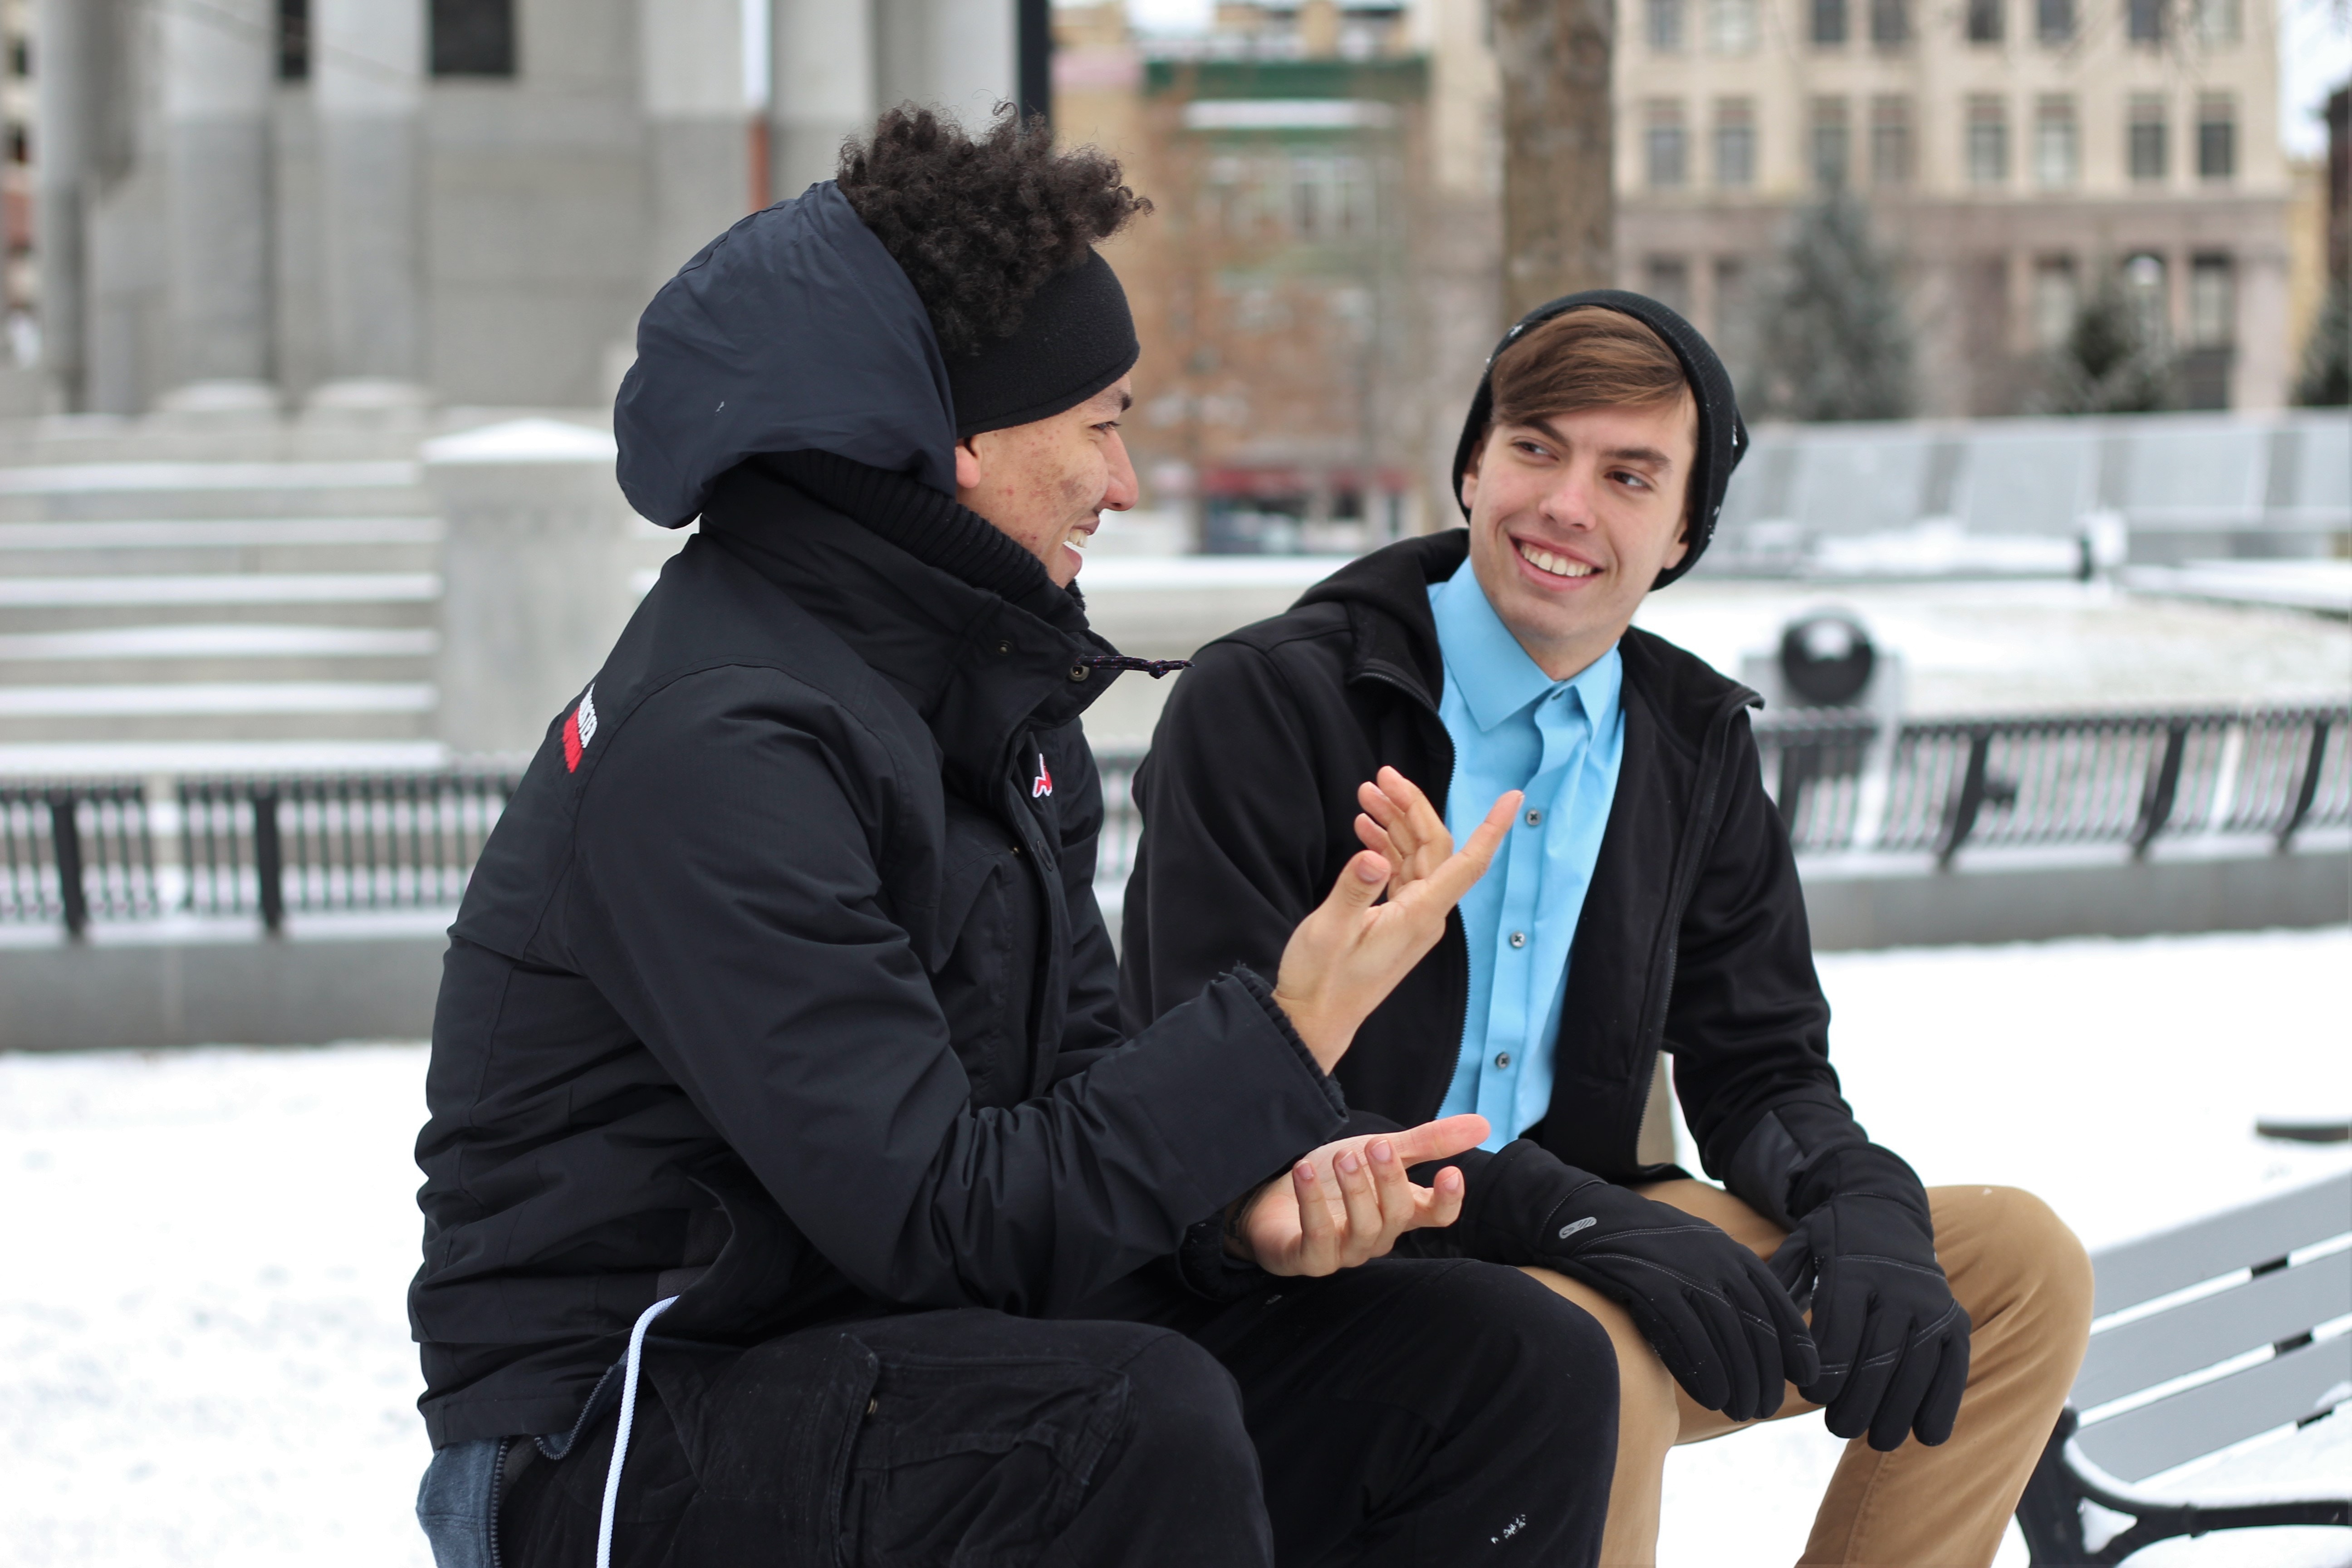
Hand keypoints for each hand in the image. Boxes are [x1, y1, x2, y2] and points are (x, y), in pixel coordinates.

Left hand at [1235, 1115, 1489, 1276]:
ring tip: (1343, 1157)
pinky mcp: (1308, 1259)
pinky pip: (1317, 1237)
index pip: (1437, 1215)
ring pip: (1363, 1229)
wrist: (1272, 1197)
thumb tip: (1484, 1124)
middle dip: (1390, 1180)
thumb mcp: (1379, 1152)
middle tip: (1376, 1146)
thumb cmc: (1333, 1178)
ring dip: (1355, 1191)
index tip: (1452, 1172)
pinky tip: (1304, 1172)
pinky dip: (1312, 1203)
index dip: (1448, 1200)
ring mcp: (1343, 1252)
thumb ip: (1427, 1142)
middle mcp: (1377, 1236)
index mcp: (1400, 1212)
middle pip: (1398, 1216)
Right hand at [1272, 768, 1518, 1072]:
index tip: (1513, 797)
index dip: (1493, 829)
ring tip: (1365, 794)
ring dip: (1394, 822)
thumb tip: (1374, 853)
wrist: (1313, 1019)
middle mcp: (1425, 915)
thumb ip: (1353, 889)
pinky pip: (1402, 872)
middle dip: (1411, 806)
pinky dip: (1386, 845)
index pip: (1468, 863)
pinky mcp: (1397, 920)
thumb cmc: (1320, 980)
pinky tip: (1365, 829)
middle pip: (1435, 846)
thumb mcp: (1329, 930)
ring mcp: (1413, 918)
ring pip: (1417, 856)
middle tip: (1380, 776)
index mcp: (1419, 916)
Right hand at [1533, 1171, 1818, 1422]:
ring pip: (1724, 1335)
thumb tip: (1761, 1335)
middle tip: (1764, 1409)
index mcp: (1731, 1253)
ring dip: (1738, 1380)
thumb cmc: (1645, 1247)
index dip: (1796, 1346)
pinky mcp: (1647, 1284)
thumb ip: (1729, 1284)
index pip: (1777, 1305)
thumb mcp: (1697, 1253)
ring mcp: (1681, 1271)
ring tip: (1741, 1411)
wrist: (1584, 1215)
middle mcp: (1713, 1260)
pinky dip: (1702, 1371)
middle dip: (1765, 1373)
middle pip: (1754, 1326)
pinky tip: (1711, 1398)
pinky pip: (1684, 1335)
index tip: (1807, 1380)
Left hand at [1771, 1181, 1969, 1449]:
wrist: (1885, 1210)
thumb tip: (1763, 1339)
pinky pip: (1954, 1368)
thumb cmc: (1831, 1241)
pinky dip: (1942, 1403)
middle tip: (1837, 1428)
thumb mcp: (1798, 1248)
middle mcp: (1898, 1287)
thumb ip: (1778, 1287)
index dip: (1824, 1376)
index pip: (1839, 1335)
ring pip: (1917, 1369)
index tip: (1810, 1396)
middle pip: (1879, 1358)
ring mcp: (1932, 1304)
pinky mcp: (1956, 1319)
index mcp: (1852, 1270)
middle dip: (1857, 1402)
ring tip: (1876, 1439)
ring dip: (1897, 1412)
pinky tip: (1926, 1434)